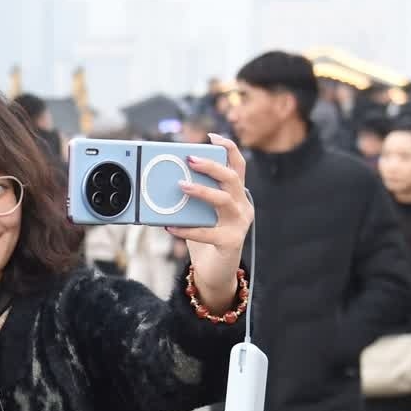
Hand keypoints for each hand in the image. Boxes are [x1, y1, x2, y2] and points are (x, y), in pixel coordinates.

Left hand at [169, 134, 254, 314]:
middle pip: (233, 178)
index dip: (228, 148)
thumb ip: (191, 198)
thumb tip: (168, 180)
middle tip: (190, 159)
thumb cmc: (206, 238)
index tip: (212, 137)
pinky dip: (187, 229)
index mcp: (237, 196)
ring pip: (224, 200)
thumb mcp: (200, 213)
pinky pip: (207, 232)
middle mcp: (242, 207)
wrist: (216, 272)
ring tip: (181, 186)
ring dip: (202, 191)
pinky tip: (170, 226)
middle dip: (212, 166)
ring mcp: (239, 224)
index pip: (238, 166)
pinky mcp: (230, 242)